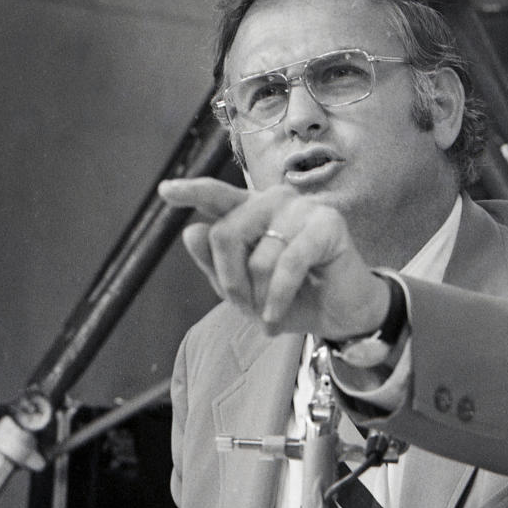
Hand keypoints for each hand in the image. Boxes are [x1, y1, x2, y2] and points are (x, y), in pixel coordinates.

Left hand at [159, 176, 389, 341]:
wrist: (341, 316)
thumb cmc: (294, 298)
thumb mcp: (246, 290)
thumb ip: (216, 263)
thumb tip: (191, 231)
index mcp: (253, 211)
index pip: (217, 195)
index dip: (192, 191)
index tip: (165, 191)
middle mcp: (275, 201)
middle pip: (225, 234)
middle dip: (231, 281)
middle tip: (246, 307)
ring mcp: (302, 208)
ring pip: (258, 256)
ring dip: (260, 297)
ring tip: (271, 313)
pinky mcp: (327, 224)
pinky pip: (288, 264)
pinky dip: (278, 298)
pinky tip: (277, 316)